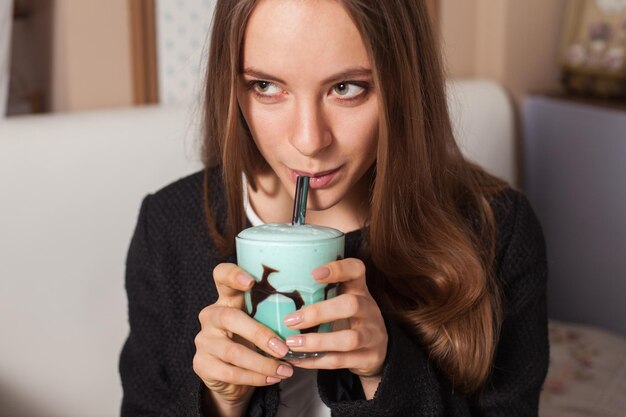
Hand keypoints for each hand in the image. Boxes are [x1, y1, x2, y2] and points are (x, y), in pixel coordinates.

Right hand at [193, 263, 293, 413]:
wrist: (231, 377)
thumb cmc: (251, 341)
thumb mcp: (260, 322)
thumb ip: (273, 313)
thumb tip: (308, 315)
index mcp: (226, 299)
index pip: (221, 275)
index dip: (232, 275)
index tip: (251, 281)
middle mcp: (211, 315)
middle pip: (230, 317)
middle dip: (260, 335)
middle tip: (284, 349)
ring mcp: (204, 340)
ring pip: (233, 352)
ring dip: (263, 363)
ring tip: (286, 370)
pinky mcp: (202, 364)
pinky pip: (231, 373)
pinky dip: (256, 378)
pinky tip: (273, 378)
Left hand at [282, 258, 387, 379]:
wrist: (379, 351)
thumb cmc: (351, 319)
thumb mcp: (344, 300)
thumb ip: (322, 293)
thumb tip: (277, 289)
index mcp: (359, 290)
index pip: (356, 270)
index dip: (338, 269)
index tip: (313, 274)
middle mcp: (369, 310)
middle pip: (350, 305)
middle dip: (318, 312)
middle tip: (290, 320)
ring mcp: (372, 335)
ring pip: (348, 338)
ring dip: (316, 341)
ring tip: (292, 343)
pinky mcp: (369, 358)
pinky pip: (340, 361)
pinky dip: (315, 361)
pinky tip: (297, 359)